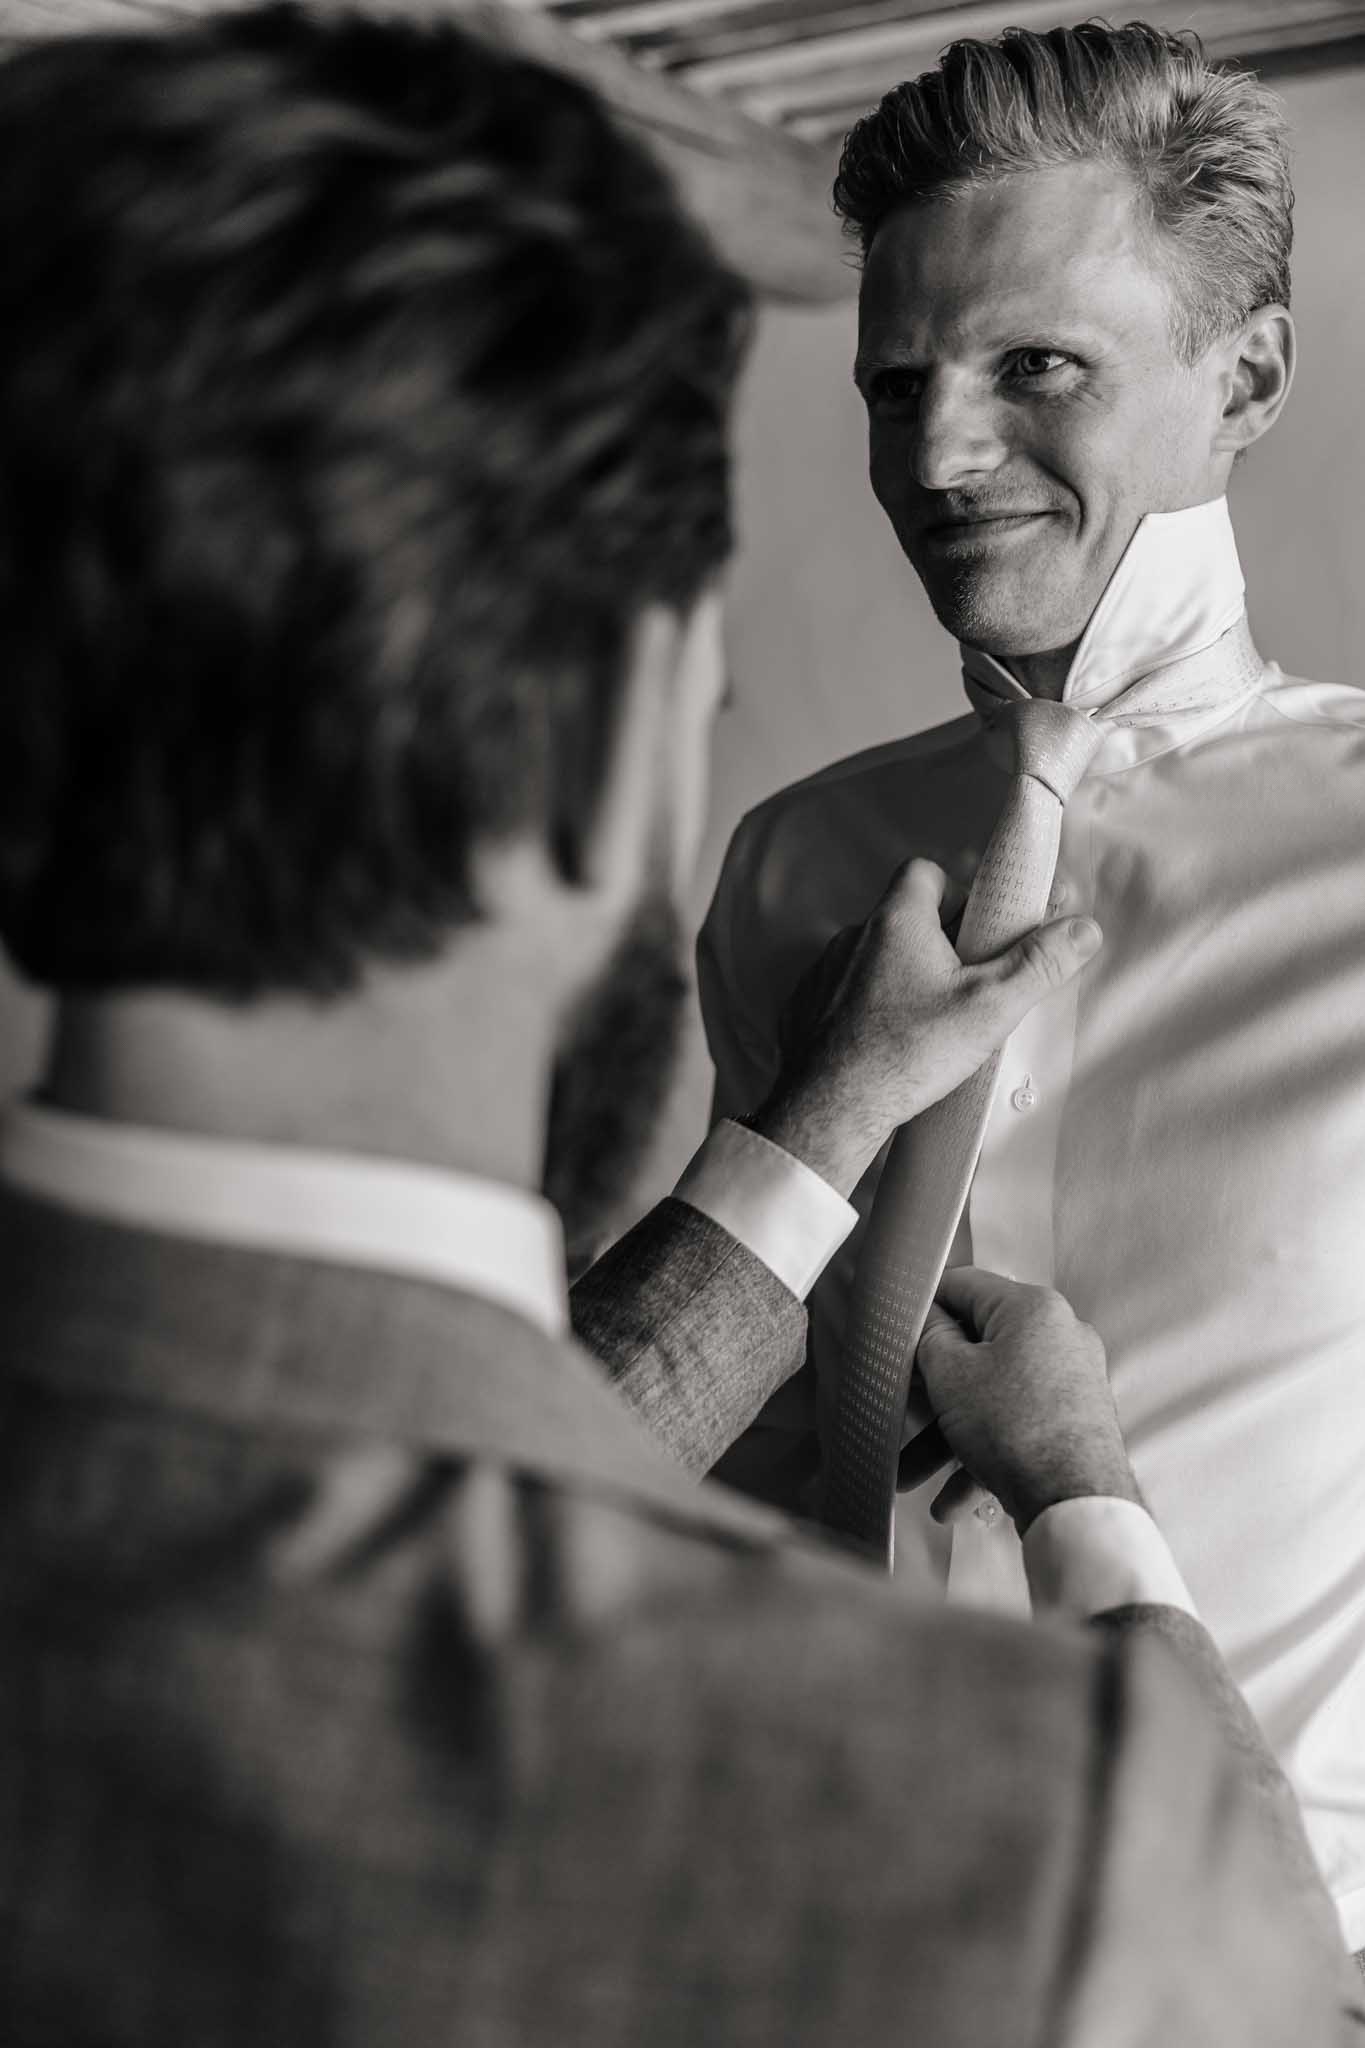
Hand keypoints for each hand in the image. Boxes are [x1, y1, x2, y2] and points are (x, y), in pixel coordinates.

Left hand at [754, 858, 1101, 1195]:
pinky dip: (863, 1009)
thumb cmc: (909, 1053)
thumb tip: (1083, 931)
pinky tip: (885, 1042)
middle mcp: (851, 938)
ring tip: (926, 1019)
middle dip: (932, 941)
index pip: (924, 871)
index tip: (976, 925)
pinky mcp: (804, 1010)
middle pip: (899, 917)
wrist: (833, 1110)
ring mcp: (822, 974)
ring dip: (896, 975)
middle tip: (962, 980)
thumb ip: (1039, 964)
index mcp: (897, 921)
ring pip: (868, 958)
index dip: (953, 891)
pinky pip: (839, 994)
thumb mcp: (991, 1007)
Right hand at [903, 1266, 1141, 1535]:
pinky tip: (950, 1501)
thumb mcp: (950, 1374)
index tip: (897, 1328)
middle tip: (900, 1408)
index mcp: (1032, 1309)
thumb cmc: (1018, 1430)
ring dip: (947, 1437)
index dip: (923, 1306)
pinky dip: (981, 1457)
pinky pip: (1016, 1428)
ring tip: (913, 1477)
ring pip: (991, 1399)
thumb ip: (930, 1336)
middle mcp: (1059, 1337)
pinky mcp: (1074, 1421)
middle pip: (975, 1352)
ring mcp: (1070, 1382)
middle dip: (930, 1392)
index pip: (964, 1286)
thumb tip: (930, 1321)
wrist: (1077, 1503)